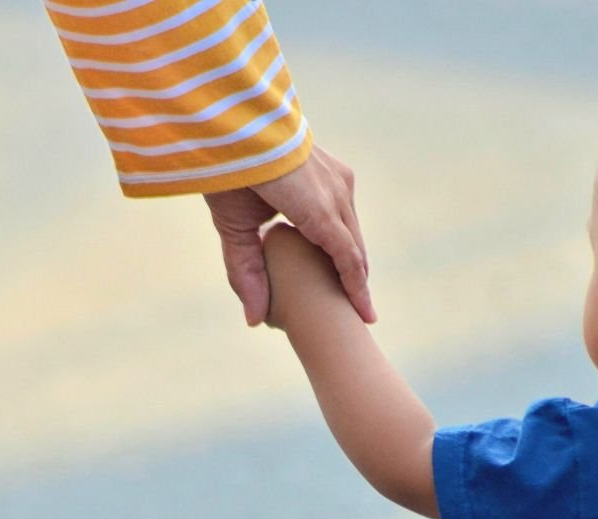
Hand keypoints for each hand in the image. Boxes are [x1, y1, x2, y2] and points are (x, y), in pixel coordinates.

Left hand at [204, 144, 374, 326]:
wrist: (237, 119)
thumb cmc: (231, 172)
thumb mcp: (233, 227)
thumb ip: (245, 271)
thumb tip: (255, 320)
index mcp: (317, 208)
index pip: (347, 258)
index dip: (356, 291)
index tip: (366, 318)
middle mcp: (337, 192)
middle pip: (354, 247)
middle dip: (357, 280)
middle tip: (359, 313)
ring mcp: (339, 178)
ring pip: (352, 229)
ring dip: (351, 258)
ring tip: (350, 288)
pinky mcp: (335, 169)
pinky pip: (346, 211)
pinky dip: (344, 235)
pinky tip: (338, 252)